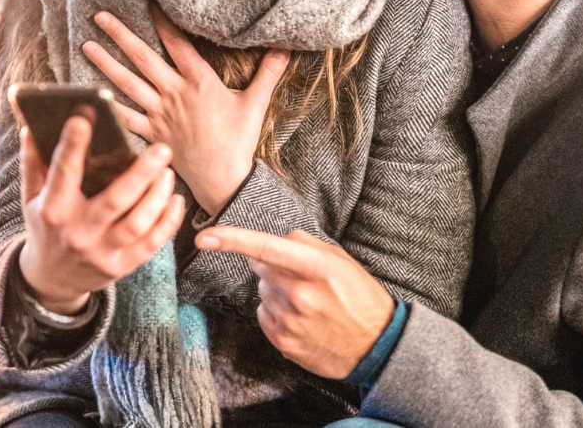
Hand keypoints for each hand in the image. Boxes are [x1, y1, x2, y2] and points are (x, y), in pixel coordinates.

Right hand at [17, 114, 186, 313]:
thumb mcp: (31, 197)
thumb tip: (31, 127)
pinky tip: (175, 200)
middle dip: (141, 173)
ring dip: (157, 196)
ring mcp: (102, 252)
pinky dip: (168, 222)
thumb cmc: (45, 226)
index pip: (63, 173)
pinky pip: (151, 244)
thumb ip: (33, 163)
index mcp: (52, 210)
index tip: (84, 115)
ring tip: (168, 172)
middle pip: (115, 200)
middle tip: (162, 148)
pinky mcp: (121, 266)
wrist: (52, 280)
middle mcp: (78, 232)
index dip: (72, 144)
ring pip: (138, 223)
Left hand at [81, 6, 289, 216]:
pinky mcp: (150, 133)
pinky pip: (123, 117)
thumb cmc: (239, 141)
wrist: (224, 180)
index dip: (161, 21)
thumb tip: (287, 47)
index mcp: (199, 81)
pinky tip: (88, 95)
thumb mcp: (255, 103)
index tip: (146, 1)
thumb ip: (268, 73)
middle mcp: (174, 93)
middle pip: (142, 58)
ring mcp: (159, 114)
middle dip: (119, 35)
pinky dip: (105, 105)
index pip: (177, 43)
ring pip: (126, 84)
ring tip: (85, 45)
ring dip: (104, 64)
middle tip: (99, 16)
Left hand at [194, 226, 393, 379]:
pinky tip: (301, 318)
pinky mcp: (284, 342)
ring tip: (308, 302)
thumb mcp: (340, 260)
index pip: (266, 248)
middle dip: (272, 266)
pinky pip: (263, 315)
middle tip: (300, 277)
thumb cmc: (359, 296)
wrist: (377, 345)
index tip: (205, 237)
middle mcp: (300, 294)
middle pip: (261, 268)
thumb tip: (275, 239)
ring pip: (262, 292)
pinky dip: (275, 312)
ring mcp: (290, 321)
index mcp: (316, 268)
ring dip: (276, 292)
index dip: (232, 240)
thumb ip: (304, 243)